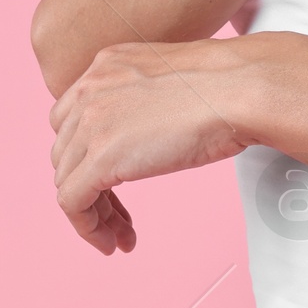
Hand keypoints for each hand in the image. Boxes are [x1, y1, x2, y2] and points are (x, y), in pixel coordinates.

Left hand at [48, 40, 250, 253]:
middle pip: (66, 151)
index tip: (112, 179)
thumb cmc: (230, 84)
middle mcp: (90, 89)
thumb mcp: (173, 81)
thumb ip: (148, 99)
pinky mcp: (99, 157)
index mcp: (107, 65)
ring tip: (119, 234)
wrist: (241, 89)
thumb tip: (152, 130)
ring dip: (92, 212)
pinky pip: (72, 203)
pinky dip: (87, 228)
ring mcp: (90, 122)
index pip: (73, 118)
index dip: (88, 155)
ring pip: (66, 179)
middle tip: (117, 213)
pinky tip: (110, 242)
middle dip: (89, 186)